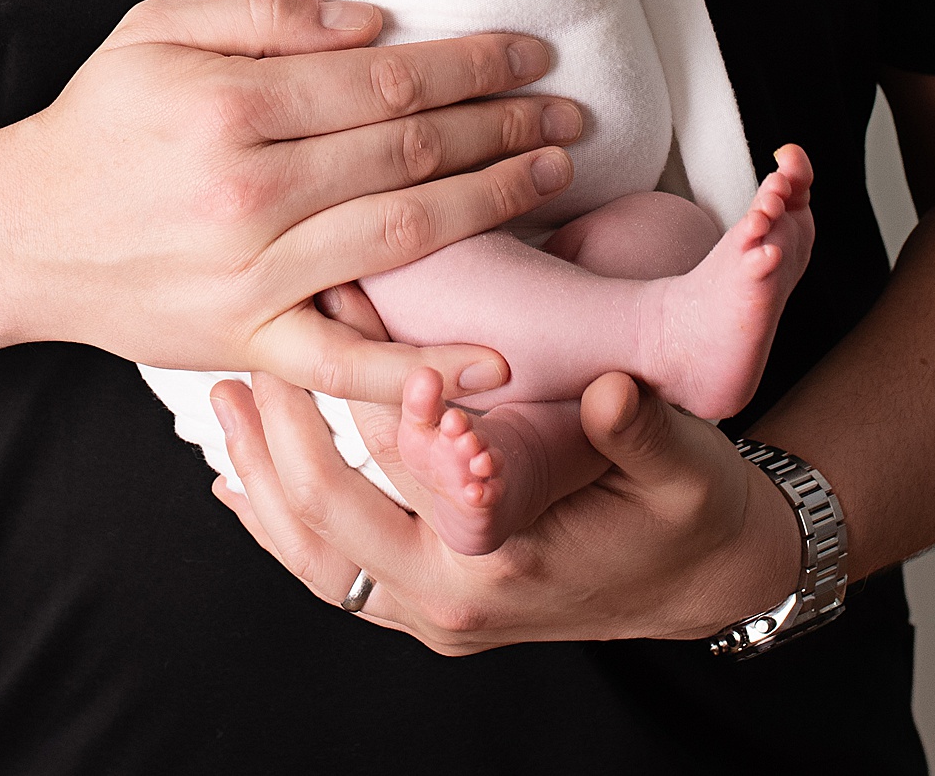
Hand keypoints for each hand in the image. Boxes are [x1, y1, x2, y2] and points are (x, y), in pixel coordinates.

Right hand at [0, 0, 581, 401]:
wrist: (15, 235)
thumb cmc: (95, 126)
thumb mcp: (155, 30)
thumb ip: (263, 14)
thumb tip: (371, 25)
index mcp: (231, 105)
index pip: (385, 79)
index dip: (471, 65)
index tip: (528, 55)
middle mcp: (247, 191)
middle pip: (411, 151)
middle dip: (505, 126)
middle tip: (569, 114)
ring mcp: (250, 276)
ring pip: (403, 236)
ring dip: (494, 206)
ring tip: (552, 176)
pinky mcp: (245, 342)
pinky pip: (346, 366)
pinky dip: (423, 370)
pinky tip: (496, 359)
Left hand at [207, 366, 799, 653]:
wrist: (708, 580)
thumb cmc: (692, 512)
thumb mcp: (685, 468)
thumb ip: (641, 431)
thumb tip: (613, 391)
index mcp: (503, 564)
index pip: (404, 475)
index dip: (364, 396)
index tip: (334, 319)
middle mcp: (452, 603)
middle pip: (327, 518)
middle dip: (280, 431)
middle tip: (252, 351)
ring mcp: (432, 615)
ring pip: (312, 556)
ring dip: (262, 478)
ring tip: (226, 403)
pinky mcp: (427, 607)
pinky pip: (331, 572)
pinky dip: (281, 524)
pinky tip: (241, 478)